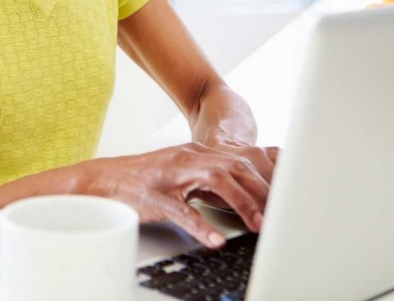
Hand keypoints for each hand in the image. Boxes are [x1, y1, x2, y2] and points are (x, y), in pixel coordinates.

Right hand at [86, 143, 272, 247]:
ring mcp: (171, 176)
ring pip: (215, 181)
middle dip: (262, 191)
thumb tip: (246, 194)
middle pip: (234, 167)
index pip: (240, 161)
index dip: (266, 179)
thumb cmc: (145, 181)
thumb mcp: (183, 173)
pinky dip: (201, 226)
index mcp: (196, 154)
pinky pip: (181, 211)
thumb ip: (211, 178)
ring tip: (259, 225)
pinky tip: (215, 240)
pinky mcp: (155, 197)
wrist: (106, 179)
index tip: (287, 198)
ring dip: (241, 202)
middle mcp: (187, 158)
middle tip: (281, 215)